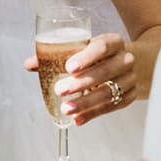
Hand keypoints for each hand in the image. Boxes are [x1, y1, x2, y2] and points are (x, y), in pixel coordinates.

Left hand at [23, 33, 138, 125]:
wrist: (129, 62)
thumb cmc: (100, 55)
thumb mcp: (83, 49)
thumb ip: (57, 55)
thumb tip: (29, 64)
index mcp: (113, 42)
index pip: (102, 47)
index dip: (86, 57)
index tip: (69, 67)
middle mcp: (125, 59)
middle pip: (106, 71)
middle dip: (82, 82)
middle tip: (60, 90)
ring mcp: (130, 78)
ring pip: (110, 92)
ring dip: (86, 102)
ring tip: (67, 108)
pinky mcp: (130, 95)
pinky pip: (112, 107)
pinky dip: (93, 114)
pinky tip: (79, 119)